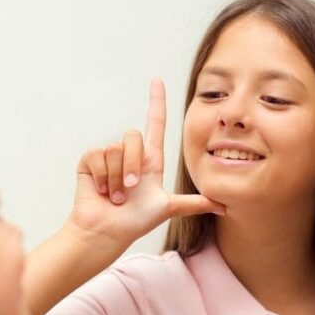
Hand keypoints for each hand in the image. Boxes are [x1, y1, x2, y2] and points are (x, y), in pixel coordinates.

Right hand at [70, 79, 224, 248]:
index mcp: (150, 161)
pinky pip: (97, 155)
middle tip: (131, 189)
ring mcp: (108, 158)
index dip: (157, 102)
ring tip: (116, 196)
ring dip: (116, 177)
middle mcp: (129, 155)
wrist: (107, 232)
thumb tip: (224, 207)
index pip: (155, 124)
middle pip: (134, 137)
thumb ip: (195, 203)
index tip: (157, 81)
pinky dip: (101, 176)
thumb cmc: (135, 222)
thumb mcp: (168, 208)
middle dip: (133, 165)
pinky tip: (101, 190)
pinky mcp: (89, 162)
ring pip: (116, 148)